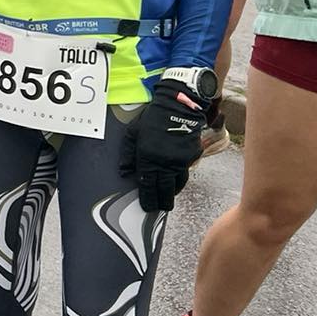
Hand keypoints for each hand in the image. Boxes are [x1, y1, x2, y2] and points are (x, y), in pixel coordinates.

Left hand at [118, 79, 207, 212]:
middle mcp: (165, 163)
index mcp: (148, 158)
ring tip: (168, 198)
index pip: (147, 185)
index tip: (148, 207)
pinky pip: (185, 172)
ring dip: (172, 192)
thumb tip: (124, 172)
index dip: (148, 198)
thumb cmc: (152, 119)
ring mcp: (180, 161)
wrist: (178, 107)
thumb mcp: (132, 133)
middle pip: (164, 189)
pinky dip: (180, 179)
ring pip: (177, 183)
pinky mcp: (192, 156)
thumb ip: (127, 154)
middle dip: (162, 201)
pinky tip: (177, 182)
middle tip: (161, 208)